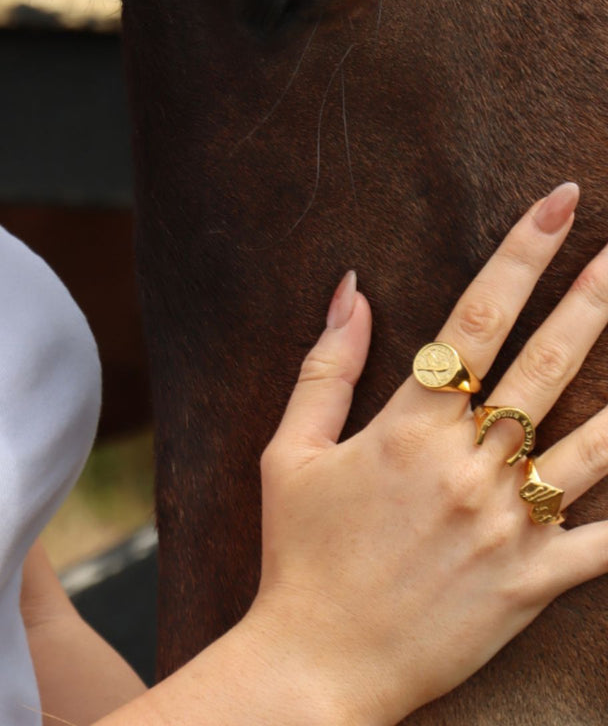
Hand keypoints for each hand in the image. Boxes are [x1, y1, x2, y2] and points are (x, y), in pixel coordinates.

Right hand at [246, 182, 607, 724]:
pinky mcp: (530, 583)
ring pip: (592, 445)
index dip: (522, 253)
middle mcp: (466, 466)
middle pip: (547, 364)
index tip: (559, 203)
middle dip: (593, 297)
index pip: (478, 319)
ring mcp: (505, 525)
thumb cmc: (299, 555)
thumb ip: (326, 364)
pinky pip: (602, 543)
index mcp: (410, 427)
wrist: (316, 666)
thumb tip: (352, 287)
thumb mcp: (293, 452)